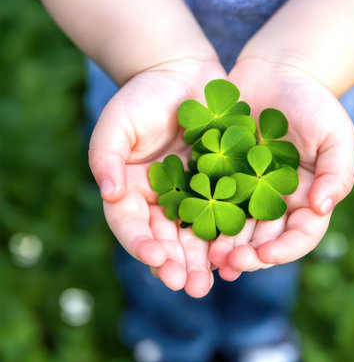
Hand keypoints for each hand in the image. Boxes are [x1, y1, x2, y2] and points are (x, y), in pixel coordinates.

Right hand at [88, 58, 225, 296]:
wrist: (180, 74)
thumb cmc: (141, 97)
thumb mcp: (116, 123)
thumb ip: (106, 157)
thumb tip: (108, 193)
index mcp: (132, 192)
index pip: (132, 226)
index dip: (141, 244)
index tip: (156, 259)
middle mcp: (162, 200)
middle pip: (167, 239)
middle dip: (178, 264)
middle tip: (192, 287)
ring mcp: (193, 194)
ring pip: (198, 234)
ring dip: (205, 258)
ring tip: (216, 280)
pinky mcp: (220, 184)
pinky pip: (225, 212)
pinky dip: (230, 232)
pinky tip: (240, 249)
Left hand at [209, 58, 353, 278]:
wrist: (277, 73)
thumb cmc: (312, 102)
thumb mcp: (335, 133)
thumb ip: (337, 171)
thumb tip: (323, 208)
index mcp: (306, 198)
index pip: (301, 235)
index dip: (285, 250)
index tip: (264, 255)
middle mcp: (276, 201)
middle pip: (265, 239)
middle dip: (248, 255)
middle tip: (228, 262)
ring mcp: (247, 190)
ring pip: (236, 227)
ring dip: (223, 245)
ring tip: (208, 255)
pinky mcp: (222, 175)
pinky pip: (211, 201)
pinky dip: (203, 217)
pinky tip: (190, 228)